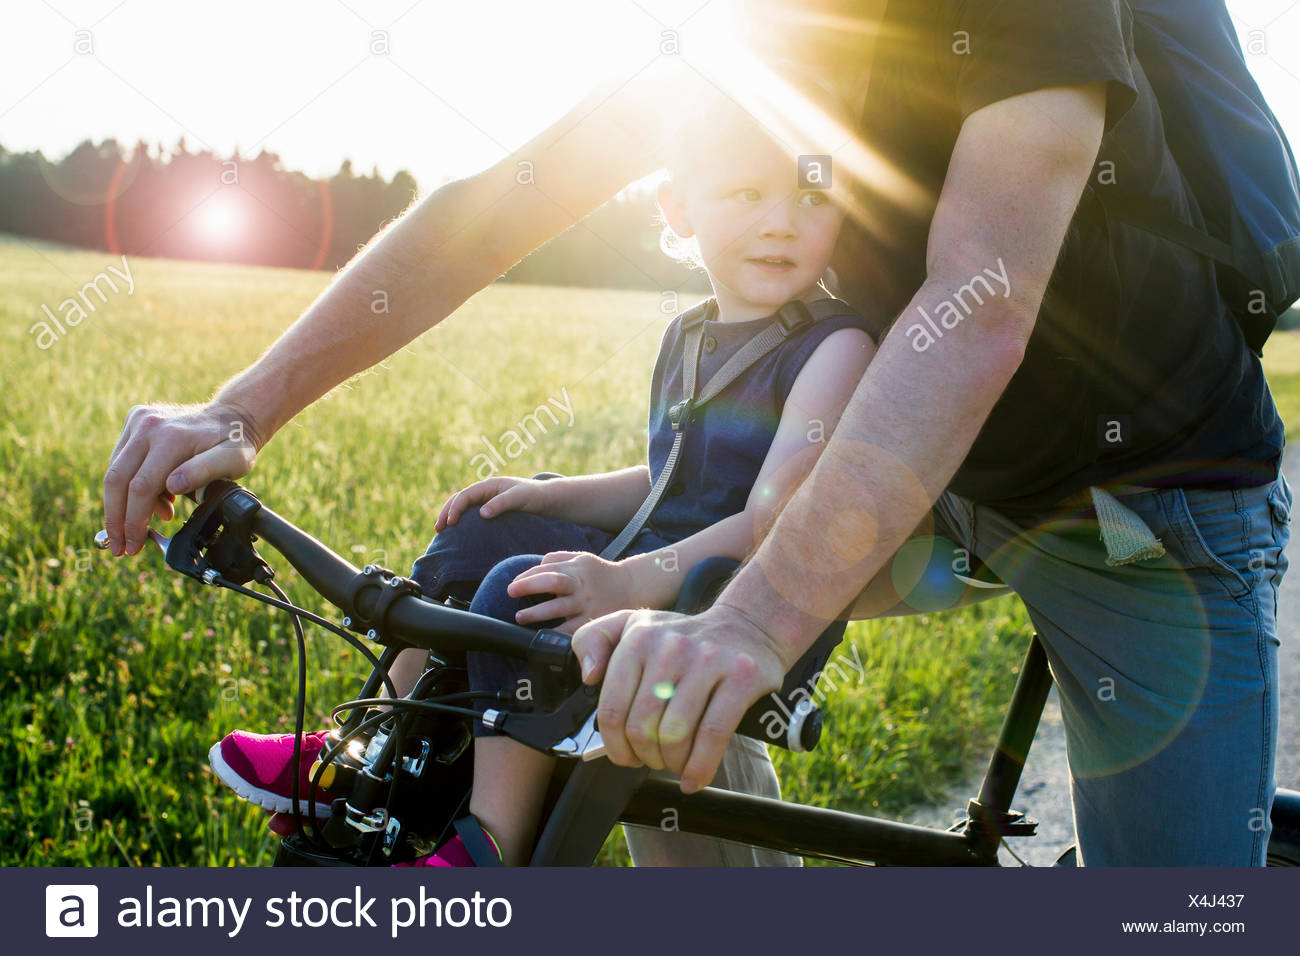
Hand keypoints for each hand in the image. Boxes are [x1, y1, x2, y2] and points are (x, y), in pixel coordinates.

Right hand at [104, 401, 260, 555]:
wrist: (232, 417)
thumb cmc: (234, 443)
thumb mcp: (233, 461)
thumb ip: (204, 472)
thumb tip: (172, 486)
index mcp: (172, 438)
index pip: (141, 487)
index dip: (133, 520)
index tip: (133, 546)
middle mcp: (150, 426)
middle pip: (117, 480)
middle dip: (116, 519)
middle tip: (120, 547)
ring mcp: (140, 420)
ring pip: (115, 470)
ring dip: (122, 505)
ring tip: (145, 524)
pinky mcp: (135, 420)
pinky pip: (121, 459)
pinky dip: (130, 485)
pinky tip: (155, 501)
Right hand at [434, 476, 554, 531]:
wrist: (546, 499)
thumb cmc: (534, 496)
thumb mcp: (519, 498)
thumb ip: (501, 504)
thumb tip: (481, 514)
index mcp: (489, 485)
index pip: (465, 495)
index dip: (455, 508)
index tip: (450, 523)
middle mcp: (485, 490)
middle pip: (459, 499)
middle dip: (446, 512)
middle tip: (438, 528)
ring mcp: (486, 499)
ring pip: (462, 505)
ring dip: (451, 516)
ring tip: (441, 530)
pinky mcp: (490, 508)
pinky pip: (470, 513)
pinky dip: (461, 520)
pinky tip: (457, 532)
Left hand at [507, 551, 634, 633]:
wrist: (632, 587)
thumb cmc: (600, 573)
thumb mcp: (582, 558)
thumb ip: (558, 559)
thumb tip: (534, 567)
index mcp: (576, 568)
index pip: (547, 568)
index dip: (527, 576)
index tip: (513, 585)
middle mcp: (581, 585)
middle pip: (553, 581)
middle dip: (530, 585)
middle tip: (510, 591)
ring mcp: (587, 604)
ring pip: (559, 608)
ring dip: (536, 613)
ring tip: (520, 617)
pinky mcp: (592, 621)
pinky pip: (572, 629)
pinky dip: (556, 633)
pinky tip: (542, 636)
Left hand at [571, 605, 787, 791]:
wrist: (748, 626)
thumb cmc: (683, 638)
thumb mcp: (631, 624)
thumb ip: (593, 640)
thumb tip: (589, 676)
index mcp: (639, 638)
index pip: (613, 709)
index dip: (614, 746)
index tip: (624, 756)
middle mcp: (671, 646)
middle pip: (642, 727)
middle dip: (645, 756)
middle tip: (654, 759)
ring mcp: (708, 660)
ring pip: (675, 735)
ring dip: (672, 763)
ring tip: (675, 763)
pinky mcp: (741, 677)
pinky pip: (712, 734)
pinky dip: (700, 767)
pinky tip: (694, 778)